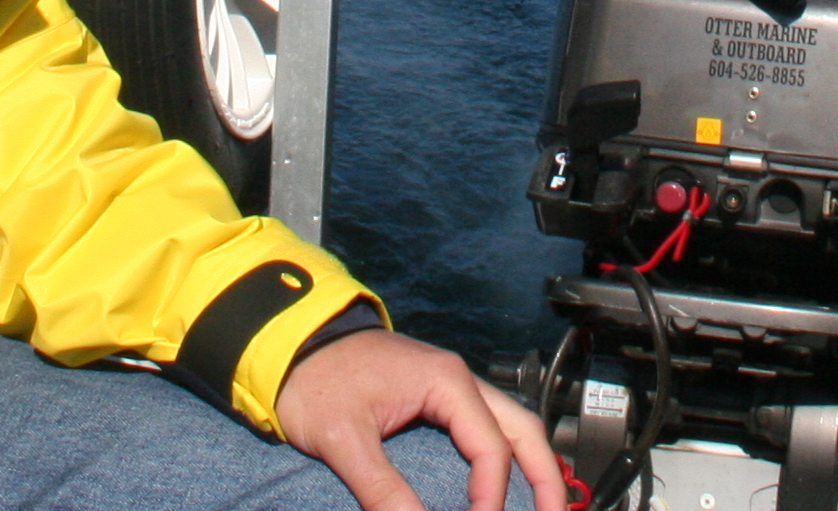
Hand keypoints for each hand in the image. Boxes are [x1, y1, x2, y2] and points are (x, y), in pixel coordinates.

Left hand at [274, 326, 567, 510]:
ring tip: (544, 506)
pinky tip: (500, 488)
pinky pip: (485, 428)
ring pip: (511, 426)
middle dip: (546, 477)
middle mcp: (459, 381)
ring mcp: (450, 388)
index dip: (492, 496)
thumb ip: (381, 488)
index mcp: (447, 381)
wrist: (291, 343)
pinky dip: (503, 458)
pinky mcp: (435, 399)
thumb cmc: (315, 378)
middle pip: (523, 430)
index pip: (491, 448)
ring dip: (531, 465)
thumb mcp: (343, 438)